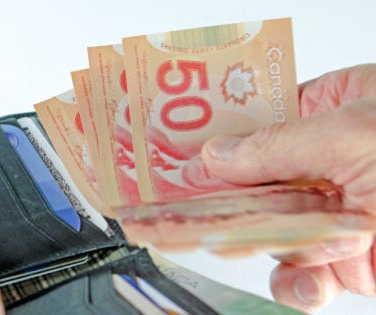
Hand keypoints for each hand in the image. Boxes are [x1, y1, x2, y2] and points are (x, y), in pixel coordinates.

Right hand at [201, 64, 375, 311]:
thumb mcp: (356, 135)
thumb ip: (277, 147)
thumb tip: (215, 153)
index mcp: (337, 109)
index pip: (258, 118)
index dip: (215, 134)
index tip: (175, 149)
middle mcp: (332, 162)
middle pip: (254, 180)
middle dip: (224, 198)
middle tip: (180, 207)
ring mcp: (338, 214)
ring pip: (270, 232)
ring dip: (261, 245)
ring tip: (259, 246)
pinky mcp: (350, 260)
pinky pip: (305, 276)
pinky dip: (299, 286)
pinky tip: (310, 282)